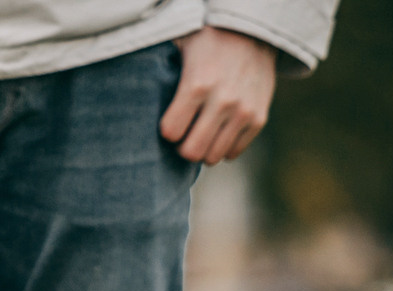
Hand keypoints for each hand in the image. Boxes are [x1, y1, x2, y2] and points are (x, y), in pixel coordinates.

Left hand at [162, 27, 277, 164]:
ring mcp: (243, 112)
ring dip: (204, 148)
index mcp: (197, 84)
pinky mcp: (259, 119)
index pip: (171, 132)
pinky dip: (224, 146)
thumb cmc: (208, 41)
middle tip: (184, 135)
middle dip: (183, 147)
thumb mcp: (180, 46)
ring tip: (201, 133)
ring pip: (213, 156)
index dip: (168, 130)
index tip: (170, 122)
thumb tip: (133, 89)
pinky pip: (233, 152)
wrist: (253, 31)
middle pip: (192, 152)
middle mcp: (222, 101)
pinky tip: (219, 130)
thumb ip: (161, 72)